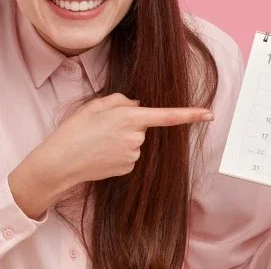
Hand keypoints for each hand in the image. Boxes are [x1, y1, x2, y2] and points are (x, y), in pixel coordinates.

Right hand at [9, 93, 212, 218]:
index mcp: (129, 117)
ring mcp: (133, 155)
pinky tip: (101, 154)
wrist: (61, 162)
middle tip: (102, 126)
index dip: (190, 114)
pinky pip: (129, 156)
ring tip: (97, 141)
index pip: (166, 115)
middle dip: (128, 123)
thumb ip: (121, 101)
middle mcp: (136, 137)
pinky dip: (117, 153)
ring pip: (135, 141)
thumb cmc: (75, 130)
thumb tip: (138, 107)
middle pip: (142, 126)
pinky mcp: (128, 168)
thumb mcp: (95, 105)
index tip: (209, 114)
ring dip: (121, 139)